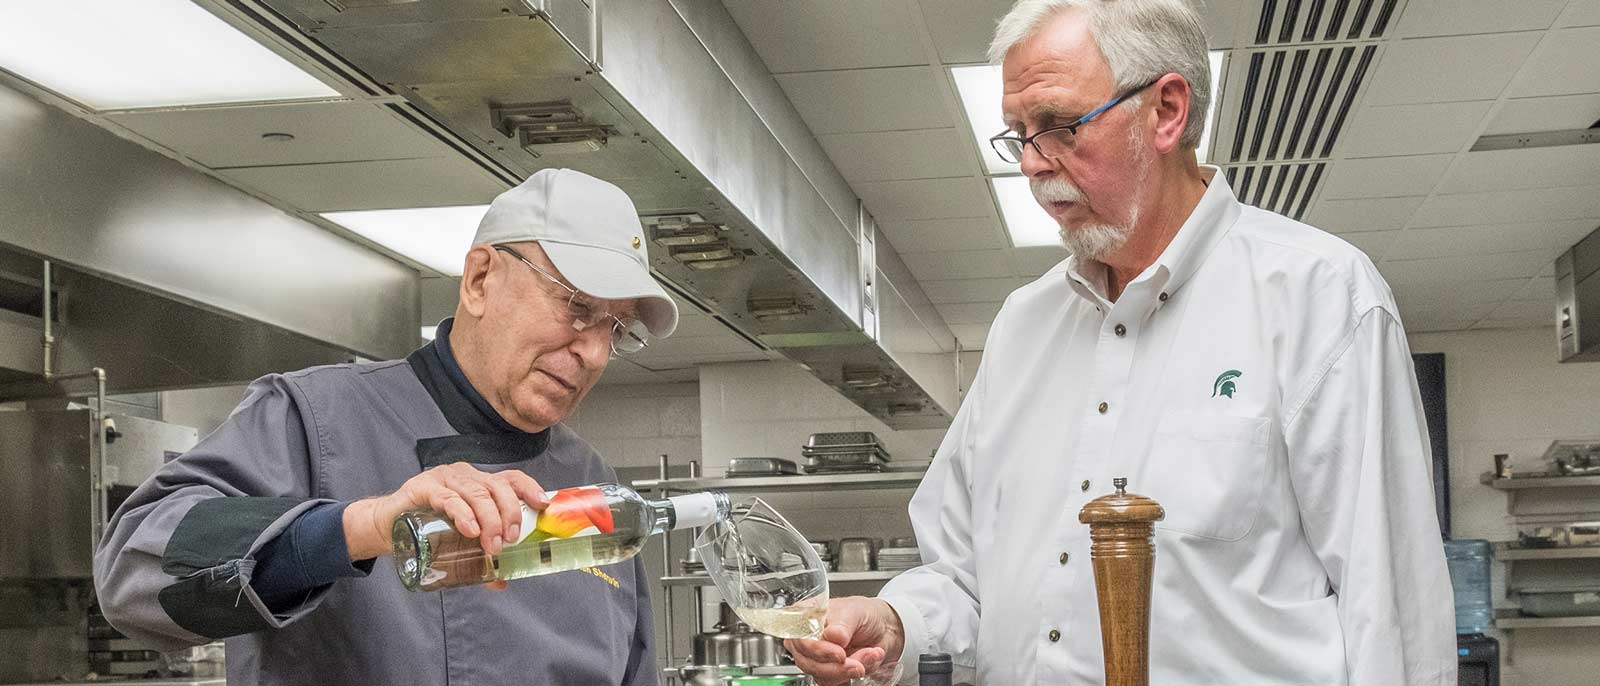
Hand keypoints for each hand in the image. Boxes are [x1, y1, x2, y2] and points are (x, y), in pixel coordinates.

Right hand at [343, 462, 547, 588]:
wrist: (387, 526)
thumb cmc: (427, 529)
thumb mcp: (458, 542)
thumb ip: (480, 558)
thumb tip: (501, 582)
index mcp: (479, 484)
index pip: (510, 478)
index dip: (529, 488)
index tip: (542, 505)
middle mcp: (466, 476)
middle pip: (497, 487)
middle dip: (509, 513)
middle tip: (510, 540)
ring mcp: (445, 478)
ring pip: (476, 493)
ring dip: (489, 519)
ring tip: (492, 543)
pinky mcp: (424, 487)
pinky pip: (448, 498)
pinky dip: (463, 514)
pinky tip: (471, 530)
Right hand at [785, 597, 904, 685]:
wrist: (884, 629)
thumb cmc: (864, 614)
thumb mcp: (853, 612)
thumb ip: (841, 625)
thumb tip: (833, 636)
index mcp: (805, 618)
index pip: (799, 639)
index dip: (817, 650)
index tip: (840, 654)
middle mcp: (807, 640)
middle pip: (808, 662)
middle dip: (836, 666)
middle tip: (858, 663)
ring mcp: (817, 658)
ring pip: (821, 676)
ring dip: (848, 671)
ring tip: (869, 655)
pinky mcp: (829, 673)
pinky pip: (832, 684)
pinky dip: (850, 678)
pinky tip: (866, 665)